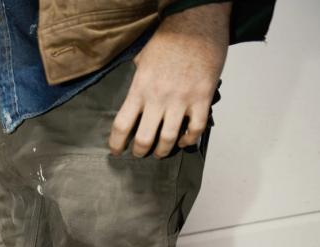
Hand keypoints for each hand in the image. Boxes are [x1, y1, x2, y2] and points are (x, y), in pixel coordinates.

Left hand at [109, 3, 230, 157]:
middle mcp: (159, 97)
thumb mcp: (143, 59)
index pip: (122, 125)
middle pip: (144, 139)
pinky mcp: (202, 97)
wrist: (198, 21)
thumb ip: (137, 81)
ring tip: (160, 152)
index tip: (117, 150)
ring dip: (163, 151)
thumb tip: (132, 96)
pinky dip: (189, 139)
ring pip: (168, 139)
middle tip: (140, 153)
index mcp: (140, 88)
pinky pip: (196, 129)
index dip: (117, 143)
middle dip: (140, 152)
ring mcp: (182, 99)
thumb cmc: (170, 37)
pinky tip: (184, 140)